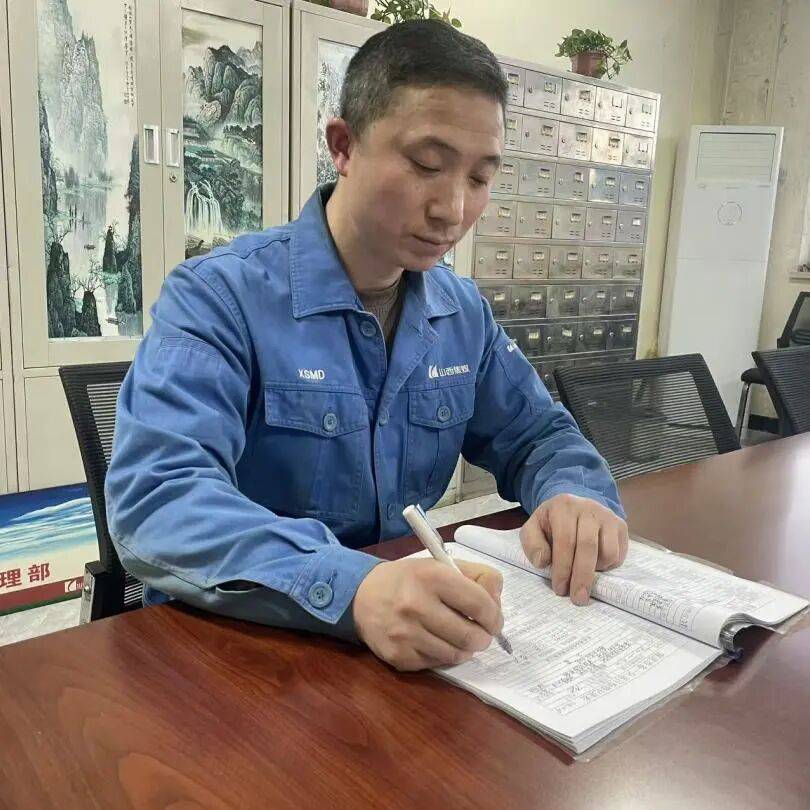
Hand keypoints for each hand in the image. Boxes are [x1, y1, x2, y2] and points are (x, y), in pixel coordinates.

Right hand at [353, 558, 503, 671]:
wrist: (361, 596)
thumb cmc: (409, 580)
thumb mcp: (440, 565)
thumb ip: (477, 576)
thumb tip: (497, 603)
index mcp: (431, 576)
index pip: (479, 604)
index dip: (494, 616)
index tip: (494, 620)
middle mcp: (416, 605)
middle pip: (470, 635)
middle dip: (483, 638)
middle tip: (481, 634)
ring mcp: (405, 634)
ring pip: (456, 654)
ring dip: (466, 649)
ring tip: (461, 638)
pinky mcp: (398, 656)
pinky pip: (436, 664)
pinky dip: (444, 656)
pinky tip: (437, 642)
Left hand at [520, 494, 627, 605]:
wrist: (573, 508)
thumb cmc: (551, 524)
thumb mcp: (533, 529)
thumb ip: (532, 545)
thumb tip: (543, 562)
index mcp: (562, 506)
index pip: (565, 540)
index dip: (562, 567)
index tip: (559, 588)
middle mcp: (587, 508)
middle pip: (588, 547)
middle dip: (582, 576)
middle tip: (577, 598)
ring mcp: (607, 516)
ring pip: (607, 552)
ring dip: (596, 571)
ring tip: (582, 575)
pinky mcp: (620, 525)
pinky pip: (618, 553)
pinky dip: (607, 566)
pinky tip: (594, 565)